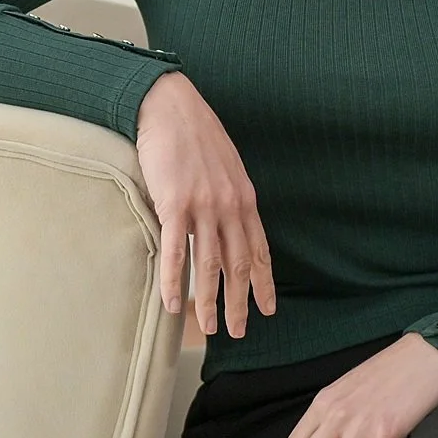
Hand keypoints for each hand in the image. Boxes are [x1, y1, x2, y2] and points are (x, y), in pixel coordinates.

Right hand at [134, 71, 276, 336]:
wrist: (169, 106)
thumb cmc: (194, 133)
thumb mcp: (226, 166)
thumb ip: (229, 196)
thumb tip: (228, 222)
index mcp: (244, 198)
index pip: (259, 250)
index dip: (265, 282)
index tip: (268, 308)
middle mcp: (229, 206)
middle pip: (238, 265)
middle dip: (240, 302)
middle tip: (240, 331)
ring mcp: (203, 206)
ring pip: (209, 266)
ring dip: (209, 302)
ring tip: (208, 329)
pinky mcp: (174, 204)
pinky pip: (174, 252)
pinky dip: (174, 282)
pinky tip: (173, 304)